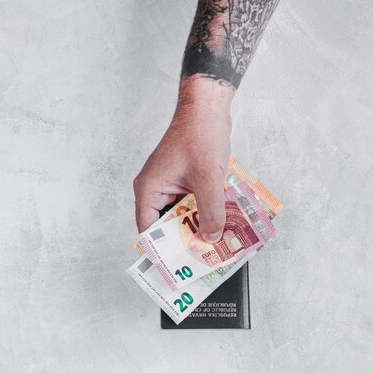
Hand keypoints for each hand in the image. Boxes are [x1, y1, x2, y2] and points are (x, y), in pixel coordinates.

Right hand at [133, 76, 233, 241]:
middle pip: (168, 224)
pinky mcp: (186, 179)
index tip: (179, 265)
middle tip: (204, 256)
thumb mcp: (207, 179)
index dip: (163, 249)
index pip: (149, 230)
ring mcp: (171, 184)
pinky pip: (193, 202)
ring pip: (183, 214)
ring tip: (217, 242)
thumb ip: (210, 212)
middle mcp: (156, 189)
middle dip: (186, 238)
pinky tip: (222, 220)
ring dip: (199, 224)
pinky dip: (206, 210)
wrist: (208, 107)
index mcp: (149, 189)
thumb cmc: (199, 135)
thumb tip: (210, 237)